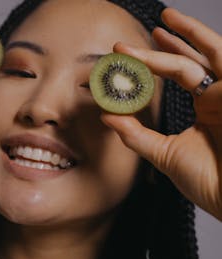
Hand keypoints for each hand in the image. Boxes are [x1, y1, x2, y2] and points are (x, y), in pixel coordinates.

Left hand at [101, 8, 221, 220]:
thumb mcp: (164, 153)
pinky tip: (184, 37)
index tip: (129, 54)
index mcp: (208, 108)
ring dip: (191, 34)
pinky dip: (205, 49)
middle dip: (173, 40)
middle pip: (198, 58)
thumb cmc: (209, 182)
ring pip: (214, 53)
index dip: (158, 60)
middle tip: (148, 28)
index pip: (182, 73)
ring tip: (167, 17)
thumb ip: (135, 135)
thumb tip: (107, 116)